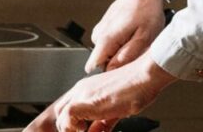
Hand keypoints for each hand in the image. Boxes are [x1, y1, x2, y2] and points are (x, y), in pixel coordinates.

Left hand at [25, 58, 177, 131]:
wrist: (146, 76)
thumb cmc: (138, 87)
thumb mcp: (117, 110)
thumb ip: (103, 123)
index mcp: (88, 89)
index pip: (66, 108)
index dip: (63, 123)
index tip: (57, 130)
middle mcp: (82, 90)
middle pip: (59, 112)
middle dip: (59, 127)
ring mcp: (83, 94)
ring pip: (62, 116)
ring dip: (70, 130)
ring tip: (80, 131)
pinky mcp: (85, 101)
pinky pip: (68, 117)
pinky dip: (72, 128)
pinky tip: (82, 130)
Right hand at [86, 0, 168, 72]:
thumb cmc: (147, 10)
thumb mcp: (145, 37)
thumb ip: (128, 55)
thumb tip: (112, 70)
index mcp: (106, 38)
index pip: (93, 67)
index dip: (108, 74)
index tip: (121, 73)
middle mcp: (99, 34)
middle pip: (103, 61)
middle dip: (118, 62)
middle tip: (137, 52)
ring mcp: (101, 29)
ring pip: (108, 52)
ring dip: (121, 51)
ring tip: (137, 40)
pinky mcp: (105, 26)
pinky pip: (110, 42)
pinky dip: (122, 41)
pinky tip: (133, 33)